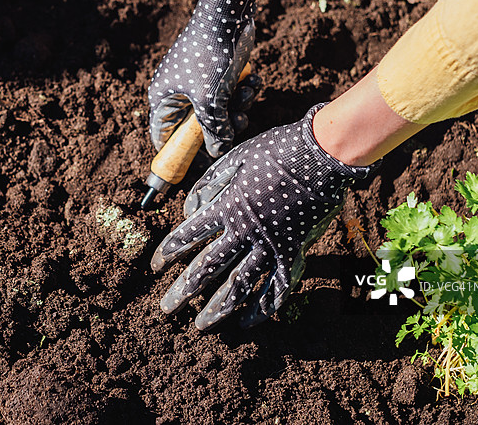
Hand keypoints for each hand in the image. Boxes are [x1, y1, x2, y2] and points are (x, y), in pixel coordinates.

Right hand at [149, 0, 265, 157]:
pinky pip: (228, 95)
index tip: (195, 168)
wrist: (229, 13)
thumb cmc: (211, 55)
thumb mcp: (211, 100)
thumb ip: (213, 130)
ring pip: (218, 112)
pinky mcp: (217, 73)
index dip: (178, 154)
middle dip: (222, 126)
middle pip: (197, 128)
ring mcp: (198, 82)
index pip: (163, 137)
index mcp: (163, 98)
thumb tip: (218, 150)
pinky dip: (242, 92)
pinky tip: (252, 80)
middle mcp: (177, 92)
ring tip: (245, 93)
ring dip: (237, 107)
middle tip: (237, 121)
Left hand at [151, 104, 376, 329]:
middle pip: (207, 268)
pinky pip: (277, 288)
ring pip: (239, 285)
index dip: (169, 251)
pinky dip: (262, 307)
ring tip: (201, 325)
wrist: (321, 155)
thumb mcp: (235, 158)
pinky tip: (247, 321)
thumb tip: (191, 210)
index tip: (155, 266)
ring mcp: (270, 246)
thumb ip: (209, 184)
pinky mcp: (294, 253)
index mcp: (226, 207)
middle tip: (167, 309)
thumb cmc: (277, 151)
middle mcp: (244, 232)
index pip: (188, 235)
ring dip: (218, 308)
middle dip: (183, 291)